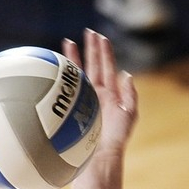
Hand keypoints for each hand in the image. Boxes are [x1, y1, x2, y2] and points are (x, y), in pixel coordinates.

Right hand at [61, 30, 136, 155]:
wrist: (98, 156)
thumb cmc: (115, 140)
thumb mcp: (129, 115)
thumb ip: (130, 95)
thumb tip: (126, 74)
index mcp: (111, 95)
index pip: (107, 68)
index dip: (104, 52)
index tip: (100, 37)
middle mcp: (96, 96)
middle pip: (92, 67)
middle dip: (90, 48)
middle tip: (86, 32)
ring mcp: (83, 102)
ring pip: (78, 76)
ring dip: (74, 59)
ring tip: (68, 42)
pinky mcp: (72, 110)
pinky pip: (67, 91)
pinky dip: (63, 79)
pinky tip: (58, 68)